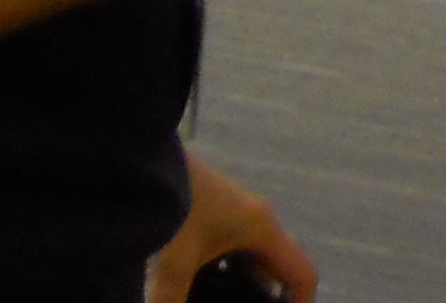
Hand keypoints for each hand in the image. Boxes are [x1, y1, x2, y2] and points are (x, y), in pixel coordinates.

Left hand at [145, 152, 312, 302]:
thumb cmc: (176, 206)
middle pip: (272, 272)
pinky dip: (217, 275)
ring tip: (216, 302)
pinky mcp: (212, 212)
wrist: (143, 158)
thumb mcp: (175, 263)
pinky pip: (227, 253)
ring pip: (247, 263)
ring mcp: (234, 214)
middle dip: (260, 299)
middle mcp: (256, 221)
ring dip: (235, 288)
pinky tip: (193, 288)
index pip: (302, 274)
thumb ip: (174, 301)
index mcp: (262, 229)